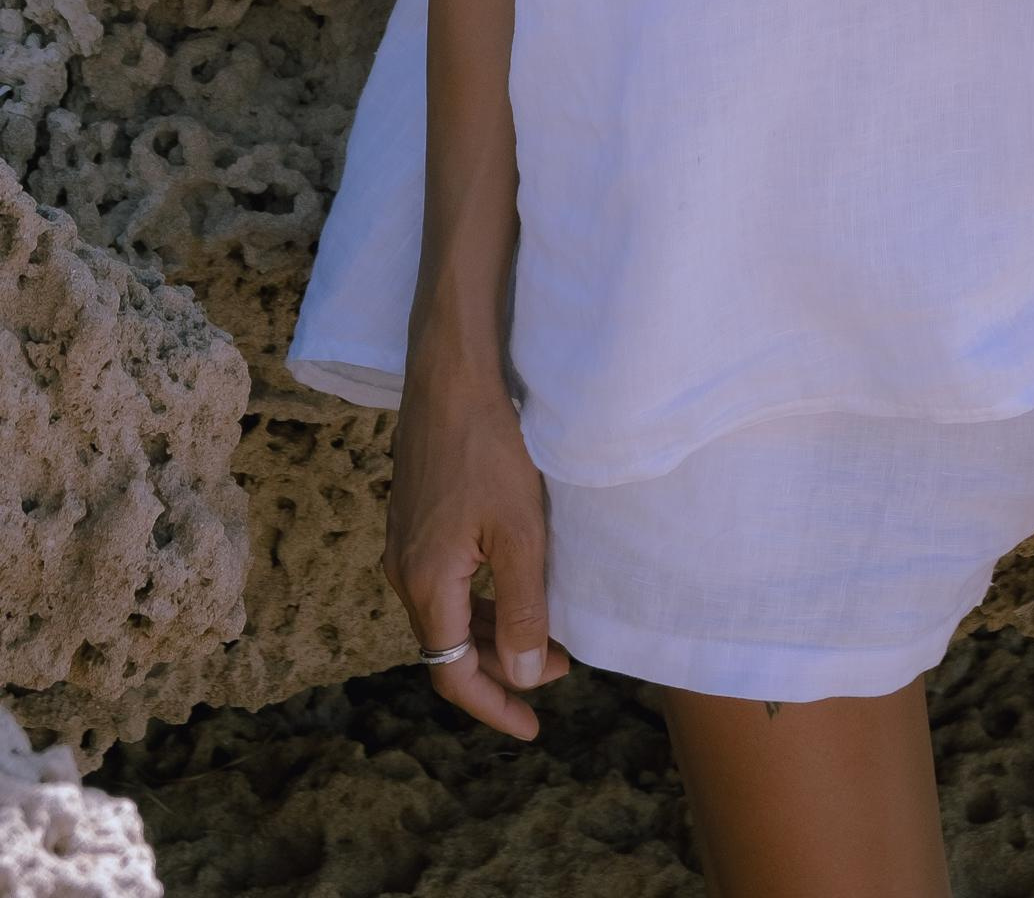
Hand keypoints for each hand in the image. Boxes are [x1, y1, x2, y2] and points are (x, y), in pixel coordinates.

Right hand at [384, 358, 570, 740]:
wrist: (451, 376)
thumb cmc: (490, 448)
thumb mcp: (521, 533)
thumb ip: (523, 610)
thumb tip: (526, 677)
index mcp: (425, 584)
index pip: (452, 674)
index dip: (493, 705)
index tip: (532, 727)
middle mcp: (404, 572)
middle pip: (448, 648)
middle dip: (501, 669)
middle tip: (559, 672)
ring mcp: (406, 544)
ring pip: (447, 615)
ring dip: (492, 634)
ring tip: (546, 636)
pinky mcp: (415, 520)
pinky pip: (445, 583)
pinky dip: (480, 600)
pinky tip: (515, 587)